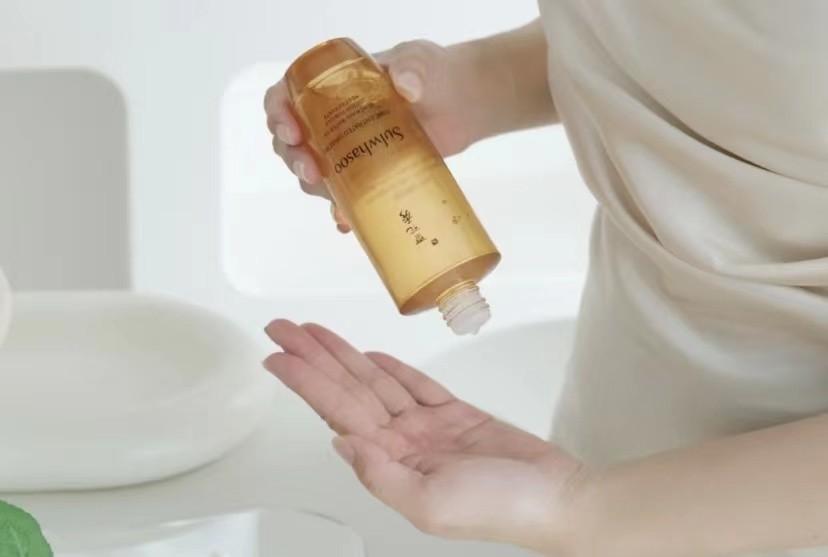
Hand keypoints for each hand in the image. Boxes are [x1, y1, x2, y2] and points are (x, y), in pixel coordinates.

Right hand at [263, 40, 484, 233]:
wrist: (463, 104)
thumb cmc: (435, 74)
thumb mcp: (421, 62)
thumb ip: (413, 67)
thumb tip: (406, 85)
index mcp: (330, 86)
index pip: (286, 96)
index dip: (278, 115)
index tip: (292, 133)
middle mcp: (331, 120)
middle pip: (292, 142)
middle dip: (294, 160)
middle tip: (313, 172)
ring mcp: (348, 150)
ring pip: (313, 173)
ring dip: (315, 189)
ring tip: (335, 202)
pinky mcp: (368, 174)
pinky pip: (345, 197)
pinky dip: (342, 211)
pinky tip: (348, 222)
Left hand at [263, 320, 590, 553]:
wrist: (556, 496)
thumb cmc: (500, 507)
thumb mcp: (430, 504)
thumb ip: (381, 475)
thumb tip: (341, 443)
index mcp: (392, 462)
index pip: (337, 411)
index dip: (305, 382)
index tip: (277, 357)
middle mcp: (402, 442)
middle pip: (348, 389)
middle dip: (313, 358)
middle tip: (282, 329)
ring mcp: (427, 427)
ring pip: (376, 382)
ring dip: (344, 356)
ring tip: (314, 332)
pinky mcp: (455, 414)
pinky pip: (415, 385)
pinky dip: (391, 369)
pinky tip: (367, 356)